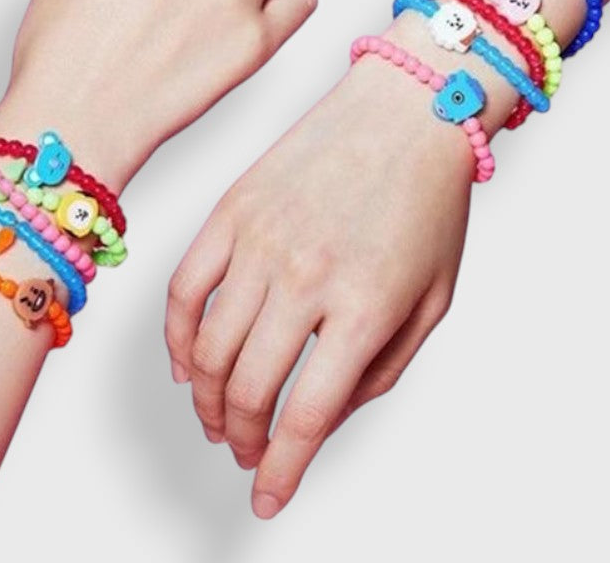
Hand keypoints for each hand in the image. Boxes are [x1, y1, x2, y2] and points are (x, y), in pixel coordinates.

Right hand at [166, 51, 474, 518]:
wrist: (404, 112)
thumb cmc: (426, 203)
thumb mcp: (433, 301)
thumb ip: (380, 370)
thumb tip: (322, 415)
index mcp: (364, 305)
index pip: (307, 416)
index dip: (282, 472)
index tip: (267, 498)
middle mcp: (305, 277)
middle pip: (248, 389)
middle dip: (242, 439)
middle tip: (245, 452)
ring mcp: (260, 241)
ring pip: (207, 348)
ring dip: (206, 400)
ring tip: (216, 418)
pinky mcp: (231, 212)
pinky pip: (183, 289)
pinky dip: (176, 339)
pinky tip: (187, 364)